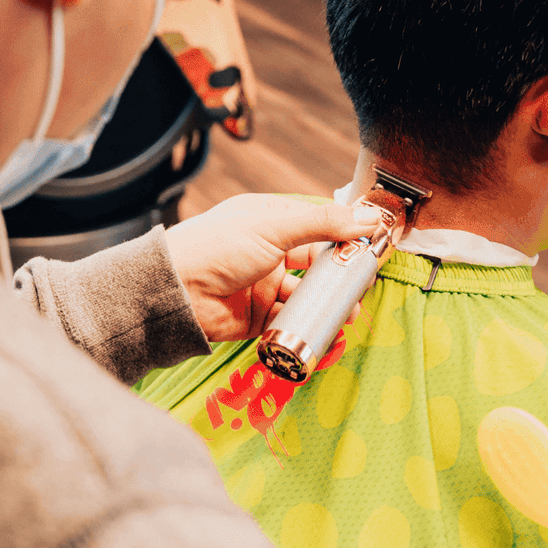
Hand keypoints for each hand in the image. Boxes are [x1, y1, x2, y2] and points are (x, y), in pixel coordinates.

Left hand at [165, 193, 377, 342]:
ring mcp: (264, 284)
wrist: (175, 292)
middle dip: (340, 275)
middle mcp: (269, 251)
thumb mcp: (272, 227)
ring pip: (306, 295)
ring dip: (327, 303)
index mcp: (269, 220)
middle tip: (361, 284)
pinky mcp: (259, 316)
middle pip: (316, 263)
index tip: (371, 246)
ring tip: (346, 311)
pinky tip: (325, 329)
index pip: (317, 225)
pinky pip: (291, 321)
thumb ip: (321, 223)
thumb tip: (367, 218)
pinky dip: (308, 325)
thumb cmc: (214, 248)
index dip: (345, 235)